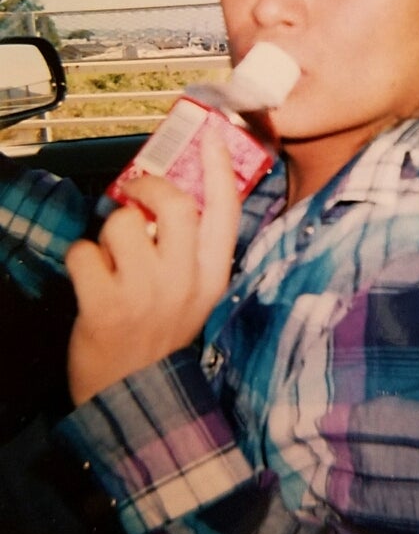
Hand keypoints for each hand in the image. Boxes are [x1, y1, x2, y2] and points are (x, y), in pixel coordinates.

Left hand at [66, 131, 240, 404]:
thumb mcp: (192, 295)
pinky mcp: (105, 307)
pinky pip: (83, 252)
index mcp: (211, 277)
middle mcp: (184, 282)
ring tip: (110, 260)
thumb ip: (188, 251)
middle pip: (172, 203)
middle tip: (134, 192)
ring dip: (107, 235)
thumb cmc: (160, 337)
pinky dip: (79, 261)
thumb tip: (166, 196)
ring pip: (120, 223)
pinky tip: (89, 281)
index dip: (218, 167)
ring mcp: (145, 294)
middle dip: (147, 186)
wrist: (134, 399)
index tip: (211, 134)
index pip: (224, 212)